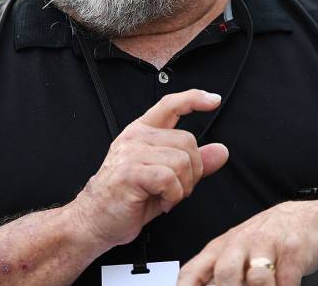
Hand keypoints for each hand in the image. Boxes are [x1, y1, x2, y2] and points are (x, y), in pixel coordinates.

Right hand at [68, 89, 229, 249]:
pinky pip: (169, 179)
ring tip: (167, 196)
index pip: (171, 104)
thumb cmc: (127, 197)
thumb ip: (193, 162)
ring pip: (182, 161)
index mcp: (142, 131)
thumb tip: (221, 151)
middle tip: (177, 188)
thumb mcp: (166, 178)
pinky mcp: (130, 172)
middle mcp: (136, 137)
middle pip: (188, 141)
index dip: (194, 99)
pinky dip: (173, 196)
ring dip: (183, 187)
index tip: (213, 100)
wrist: (95, 219)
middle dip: (193, 171)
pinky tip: (161, 202)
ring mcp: (131, 153)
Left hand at [178, 200, 317, 285]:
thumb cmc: (264, 238)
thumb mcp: (234, 250)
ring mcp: (268, 246)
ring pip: (257, 279)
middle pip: (225, 273)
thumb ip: (215, 272)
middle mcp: (241, 243)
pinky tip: (284, 285)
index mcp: (221, 247)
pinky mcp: (293, 252)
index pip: (193, 272)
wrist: (304, 215)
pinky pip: (286, 281)